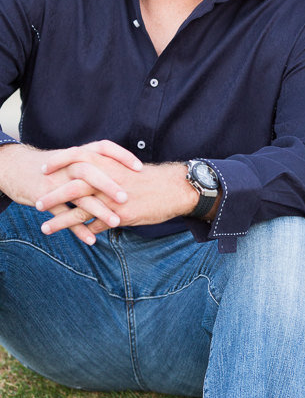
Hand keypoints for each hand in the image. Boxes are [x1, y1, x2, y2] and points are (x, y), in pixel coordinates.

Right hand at [0, 141, 141, 244]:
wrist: (17, 169)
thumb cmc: (52, 166)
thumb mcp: (73, 158)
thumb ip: (95, 162)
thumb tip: (122, 169)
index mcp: (79, 154)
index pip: (104, 147)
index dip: (122, 156)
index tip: (139, 168)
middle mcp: (68, 166)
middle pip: (91, 172)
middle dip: (109, 185)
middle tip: (126, 198)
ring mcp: (56, 182)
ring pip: (79, 196)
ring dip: (98, 211)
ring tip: (116, 222)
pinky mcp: (45, 199)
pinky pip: (63, 215)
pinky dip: (78, 229)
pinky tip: (92, 240)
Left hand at [36, 151, 197, 238]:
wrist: (174, 188)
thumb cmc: (150, 178)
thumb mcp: (125, 167)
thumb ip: (106, 169)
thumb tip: (89, 172)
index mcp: (108, 164)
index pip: (76, 158)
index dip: (58, 162)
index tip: (43, 169)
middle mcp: (107, 181)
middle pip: (72, 187)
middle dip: (52, 196)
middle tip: (37, 202)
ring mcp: (112, 200)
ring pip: (80, 211)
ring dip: (60, 221)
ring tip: (45, 229)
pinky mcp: (121, 216)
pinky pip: (97, 226)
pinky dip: (84, 233)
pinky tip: (76, 239)